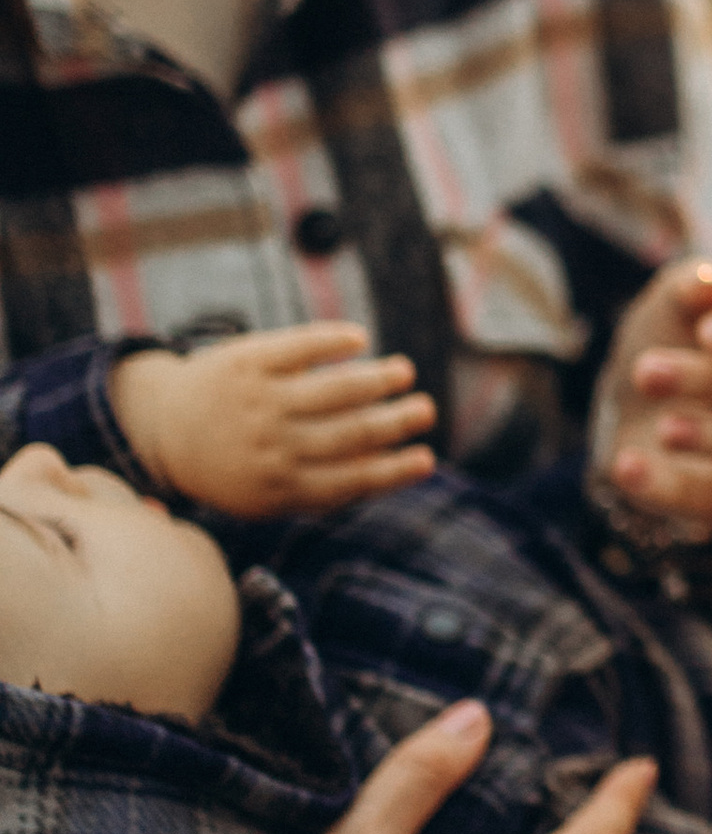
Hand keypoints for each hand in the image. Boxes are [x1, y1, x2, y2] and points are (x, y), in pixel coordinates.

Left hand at [112, 323, 436, 519]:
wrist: (164, 428)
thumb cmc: (231, 465)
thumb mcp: (267, 495)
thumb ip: (320, 491)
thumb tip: (389, 474)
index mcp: (279, 487)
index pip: (351, 479)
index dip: (395, 470)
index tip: (426, 458)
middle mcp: (271, 445)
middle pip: (351, 432)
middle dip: (397, 422)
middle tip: (424, 410)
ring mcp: (259, 401)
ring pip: (335, 388)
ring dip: (377, 379)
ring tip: (403, 372)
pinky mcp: (246, 362)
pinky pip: (300, 347)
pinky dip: (334, 340)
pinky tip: (359, 338)